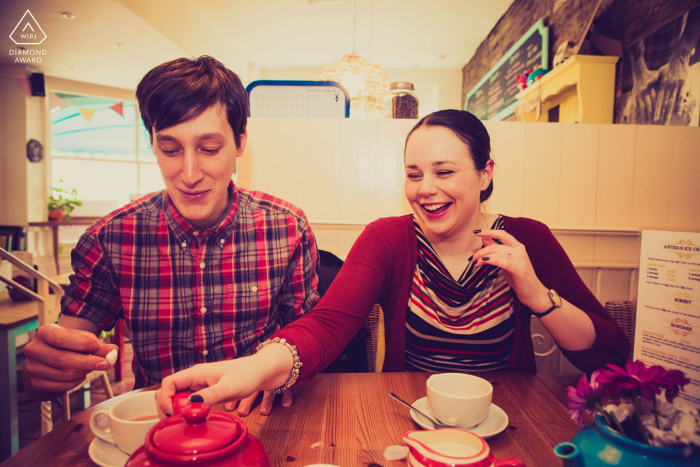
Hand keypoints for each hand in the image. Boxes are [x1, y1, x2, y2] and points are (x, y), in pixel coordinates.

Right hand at [23, 324, 116, 393]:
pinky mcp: (35, 381)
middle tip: (105, 364)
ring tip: (90, 368)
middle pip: (61, 358)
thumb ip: (100, 346)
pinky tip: (80, 376)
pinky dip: (74, 382)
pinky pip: (58, 386)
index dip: (80, 343)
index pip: (61, 337)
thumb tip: (114, 351)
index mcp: (45, 332)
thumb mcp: (84, 342)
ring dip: (81, 373)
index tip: (97, 347)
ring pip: (61, 374)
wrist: (51, 361)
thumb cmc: (70, 346)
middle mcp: (34, 348)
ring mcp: (32, 366)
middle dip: (86, 362)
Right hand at [155, 345, 293, 418]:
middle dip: (166, 406)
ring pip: (177, 397)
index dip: (165, 398)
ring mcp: (199, 385)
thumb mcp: (228, 387)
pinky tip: (193, 417)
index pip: (168, 383)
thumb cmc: (247, 374)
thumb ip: (209, 396)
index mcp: (196, 372)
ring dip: (175, 409)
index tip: (173, 413)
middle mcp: (194, 378)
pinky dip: (186, 410)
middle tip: (175, 421)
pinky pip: (188, 402)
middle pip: (168, 391)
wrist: (261, 371)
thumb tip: (188, 404)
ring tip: (184, 421)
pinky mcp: (206, 392)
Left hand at [471, 229, 548, 309]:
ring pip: (497, 253)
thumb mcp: (507, 261)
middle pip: (496, 245)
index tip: (476, 232)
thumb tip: (485, 239)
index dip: (488, 231)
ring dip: (482, 257)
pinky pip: (502, 261)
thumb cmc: (519, 276)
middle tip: (472, 258)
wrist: (534, 292)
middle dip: (481, 251)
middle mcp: (519, 250)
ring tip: (475, 263)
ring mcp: (520, 259)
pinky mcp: (518, 269)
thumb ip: (497, 250)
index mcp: (517, 246)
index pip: (502, 234)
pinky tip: (484, 261)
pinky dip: (491, 260)